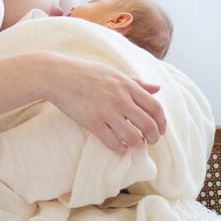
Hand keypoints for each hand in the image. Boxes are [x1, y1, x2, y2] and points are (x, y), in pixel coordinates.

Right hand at [46, 55, 166, 152]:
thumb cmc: (87, 72)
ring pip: (133, 137)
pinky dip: (120, 148)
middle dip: (153, 137)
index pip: (155, 107)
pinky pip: (113, 142)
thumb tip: (157, 89)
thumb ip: (137, 83)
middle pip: (148, 125)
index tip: (160, 129)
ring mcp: (106, 111)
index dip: (162, 122)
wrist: (59, 75)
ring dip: (137, 144)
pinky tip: (120, 146)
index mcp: (127, 85)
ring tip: (135, 143)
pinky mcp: (92, 122)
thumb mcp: (114, 73)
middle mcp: (120, 98)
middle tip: (151, 140)